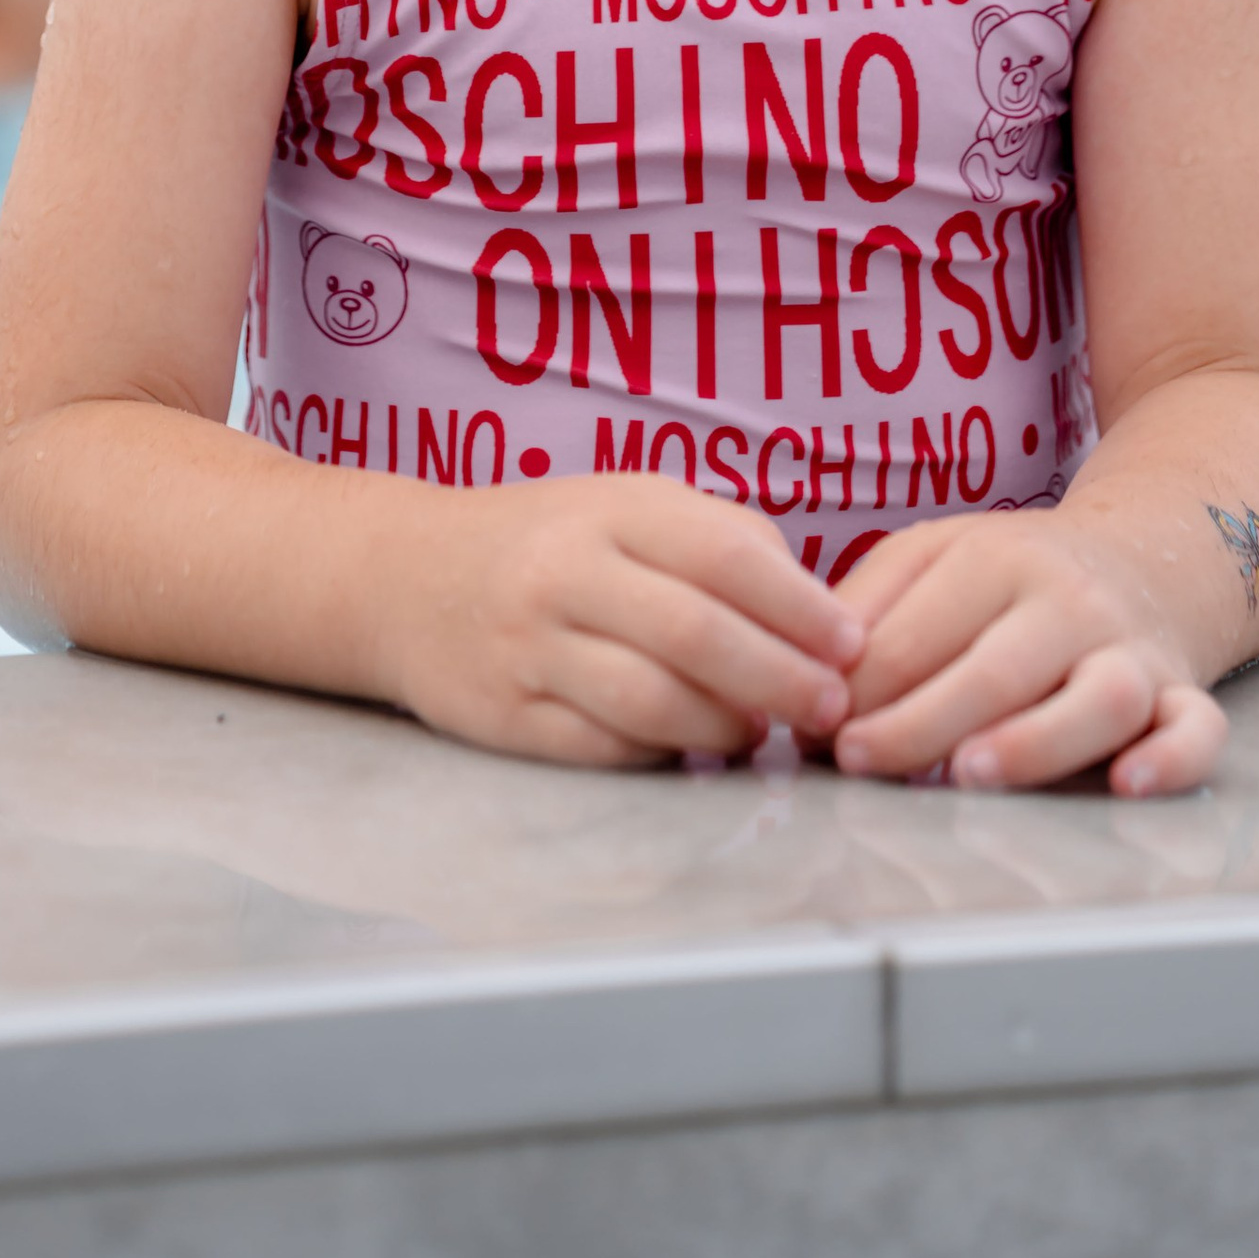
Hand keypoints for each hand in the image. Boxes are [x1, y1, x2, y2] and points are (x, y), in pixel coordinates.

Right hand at [384, 476, 865, 771]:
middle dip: (780, 677)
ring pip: (651, 701)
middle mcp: (566, 572)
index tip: (852, 643)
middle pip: (695, 633)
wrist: (406, 577)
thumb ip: (717, 540)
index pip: (724, 554)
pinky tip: (691, 746)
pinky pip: (602, 747)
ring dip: (726, 725)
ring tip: (762, 731)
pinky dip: (661, 753)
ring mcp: (530, 648)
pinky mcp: (506, 717)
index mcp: (610, 509)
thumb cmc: (546, 539)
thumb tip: (811, 610)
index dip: (799, 605)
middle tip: (831, 705)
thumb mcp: (626, 505)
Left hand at [830, 511, 1226, 798]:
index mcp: (994, 559)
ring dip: (1034, 740)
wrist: (1146, 552)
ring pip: (1098, 696)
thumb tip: (807, 686)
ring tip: (970, 774)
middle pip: (995, 667)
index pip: (916, 632)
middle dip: (919, 721)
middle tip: (861, 762)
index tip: (817, 733)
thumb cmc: (1011, 574)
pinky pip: (1198, 727)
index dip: (858, 689)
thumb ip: (867, 610)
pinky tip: (1130, 784)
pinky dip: (1173, 758)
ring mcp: (1130, 648)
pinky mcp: (1183, 692)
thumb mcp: (932, 557)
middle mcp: (1067, 601)